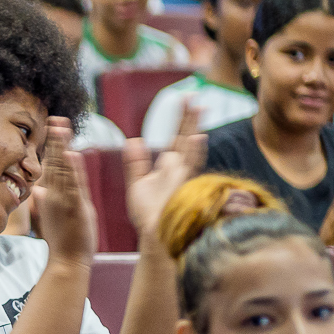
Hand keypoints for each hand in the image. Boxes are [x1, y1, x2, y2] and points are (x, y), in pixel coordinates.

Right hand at [33, 120, 96, 265]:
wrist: (66, 262)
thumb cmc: (63, 241)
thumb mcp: (52, 216)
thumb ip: (45, 200)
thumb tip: (37, 190)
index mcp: (51, 195)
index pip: (49, 165)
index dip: (50, 145)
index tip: (53, 126)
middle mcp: (55, 194)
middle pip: (53, 161)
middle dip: (54, 139)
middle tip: (55, 117)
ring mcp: (63, 200)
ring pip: (62, 169)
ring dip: (60, 147)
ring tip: (61, 127)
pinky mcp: (75, 207)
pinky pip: (73, 184)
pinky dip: (71, 169)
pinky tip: (70, 153)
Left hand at [124, 102, 206, 241]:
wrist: (153, 237)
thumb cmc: (148, 215)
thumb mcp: (137, 184)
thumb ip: (136, 163)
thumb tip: (134, 139)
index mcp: (169, 166)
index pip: (177, 137)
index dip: (181, 118)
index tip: (185, 98)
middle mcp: (179, 169)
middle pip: (185, 138)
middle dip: (189, 117)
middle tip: (193, 96)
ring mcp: (182, 178)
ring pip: (190, 148)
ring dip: (194, 129)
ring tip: (199, 108)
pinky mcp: (182, 188)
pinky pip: (189, 168)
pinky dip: (194, 153)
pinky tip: (198, 137)